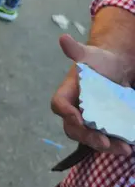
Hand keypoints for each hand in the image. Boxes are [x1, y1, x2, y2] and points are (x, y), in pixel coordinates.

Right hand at [51, 34, 131, 155]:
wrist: (114, 68)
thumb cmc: (97, 61)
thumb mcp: (88, 54)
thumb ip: (75, 50)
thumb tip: (63, 38)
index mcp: (67, 93)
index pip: (59, 104)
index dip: (66, 112)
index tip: (78, 118)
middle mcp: (74, 109)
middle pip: (73, 128)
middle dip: (87, 137)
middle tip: (104, 142)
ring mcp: (88, 121)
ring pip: (89, 138)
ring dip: (105, 146)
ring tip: (124, 149)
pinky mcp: (101, 127)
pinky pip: (104, 139)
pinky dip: (115, 145)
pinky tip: (129, 146)